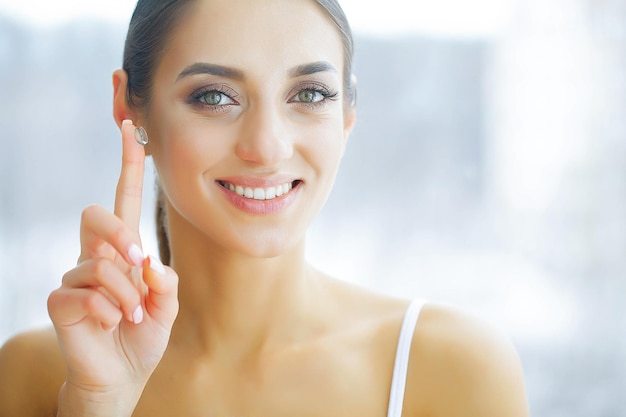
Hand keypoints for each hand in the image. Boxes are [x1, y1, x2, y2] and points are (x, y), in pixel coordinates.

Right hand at [48, 120, 178, 416]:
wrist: (122, 376)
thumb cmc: (142, 336)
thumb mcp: (165, 306)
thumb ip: (163, 282)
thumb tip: (148, 262)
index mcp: (123, 250)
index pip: (122, 200)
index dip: (127, 165)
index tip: (131, 128)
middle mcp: (96, 256)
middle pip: (96, 214)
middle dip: (119, 234)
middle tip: (137, 262)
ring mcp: (75, 276)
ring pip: (98, 264)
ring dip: (125, 294)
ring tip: (130, 317)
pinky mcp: (60, 300)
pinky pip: (85, 293)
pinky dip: (109, 312)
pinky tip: (110, 325)